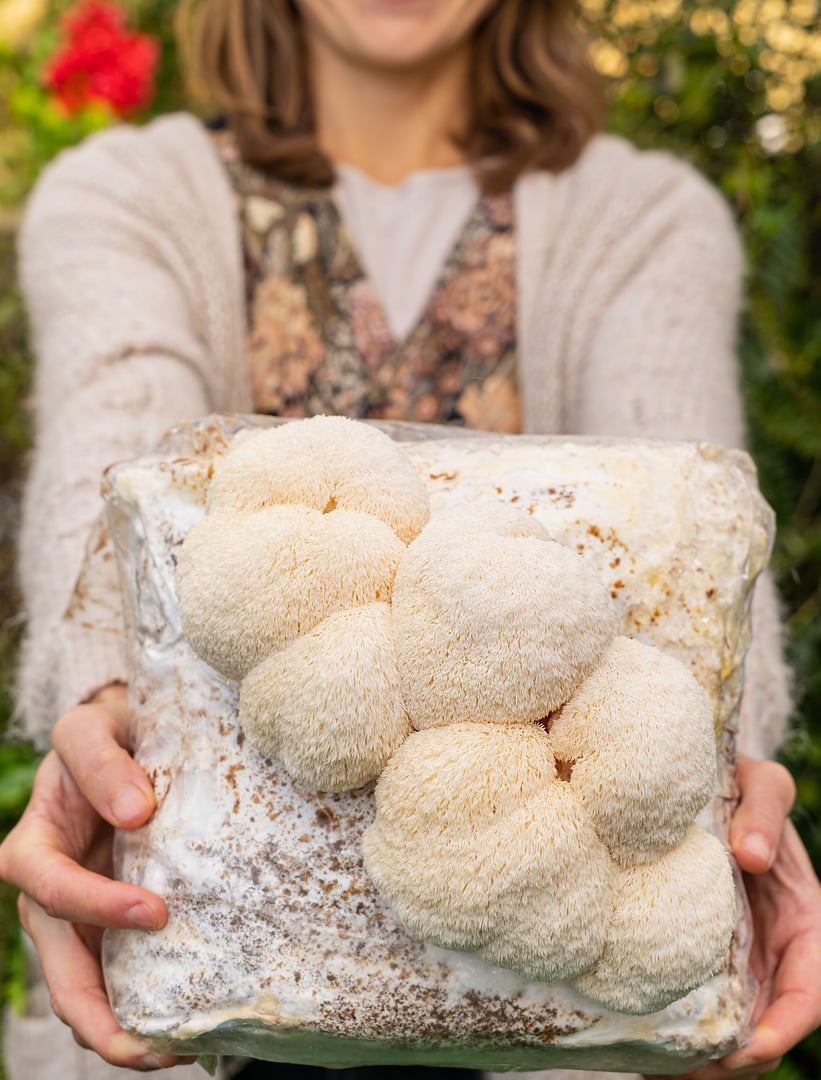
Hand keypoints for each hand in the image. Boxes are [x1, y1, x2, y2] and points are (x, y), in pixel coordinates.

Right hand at [0, 686, 194, 1069]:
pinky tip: (187, 1027)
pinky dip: (146, 1008)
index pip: (51, 887)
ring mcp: (81, 916)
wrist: (128, 735)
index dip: (96, 906)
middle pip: (60, 972)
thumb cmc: (109, 730)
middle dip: (102, 1017)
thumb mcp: (94, 729)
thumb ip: (104, 762)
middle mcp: (50, 891)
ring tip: (178, 1050)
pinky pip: (120, 978)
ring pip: (86, 992)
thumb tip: (136, 812)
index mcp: (35, 844)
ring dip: (125, 1031)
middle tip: (159, 1042)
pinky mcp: (113, 926)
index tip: (155, 911)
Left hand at [645, 756, 820, 1079]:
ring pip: (728, 1029)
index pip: (809, 995)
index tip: (748, 1048)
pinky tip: (636, 1040)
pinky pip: (693, 1005)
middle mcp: (774, 954)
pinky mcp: (700, 958)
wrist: (705, 786)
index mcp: (806, 924)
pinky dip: (673, 1031)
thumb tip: (750, 855)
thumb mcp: (764, 785)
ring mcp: (738, 962)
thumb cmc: (743, 785)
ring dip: (699, 1060)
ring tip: (652, 1067)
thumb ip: (765, 811)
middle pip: (766, 1030)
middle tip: (682, 1072)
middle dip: (733, 1062)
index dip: (784, 1029)